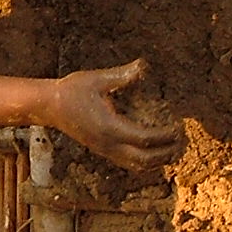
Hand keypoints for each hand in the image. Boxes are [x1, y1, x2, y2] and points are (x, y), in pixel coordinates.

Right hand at [46, 59, 182, 171]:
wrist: (49, 106)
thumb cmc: (72, 90)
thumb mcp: (98, 80)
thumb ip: (122, 76)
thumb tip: (143, 65)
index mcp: (110, 127)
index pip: (145, 139)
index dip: (165, 136)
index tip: (178, 128)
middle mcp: (108, 144)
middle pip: (144, 160)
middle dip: (166, 153)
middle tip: (182, 142)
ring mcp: (104, 150)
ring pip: (136, 165)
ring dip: (157, 161)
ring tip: (173, 150)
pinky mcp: (102, 150)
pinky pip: (127, 162)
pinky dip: (144, 161)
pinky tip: (153, 152)